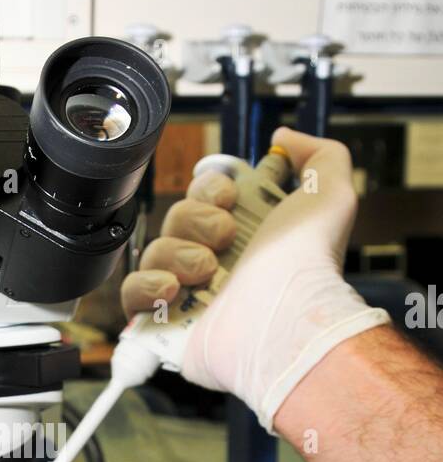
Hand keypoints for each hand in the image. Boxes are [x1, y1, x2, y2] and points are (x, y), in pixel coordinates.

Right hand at [121, 127, 389, 429]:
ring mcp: (189, 293)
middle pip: (175, 218)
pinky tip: (172, 289)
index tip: (228, 199)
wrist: (285, 317)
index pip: (203, 194)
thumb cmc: (308, 262)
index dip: (208, 190)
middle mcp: (216, 261)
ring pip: (154, 250)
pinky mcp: (165, 324)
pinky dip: (145, 285)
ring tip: (207, 271)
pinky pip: (131, 292)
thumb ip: (319, 154)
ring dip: (177, 253)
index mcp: (245, 232)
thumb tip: (285, 137)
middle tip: (224, 240)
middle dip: (195, 221)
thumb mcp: (330, 193)